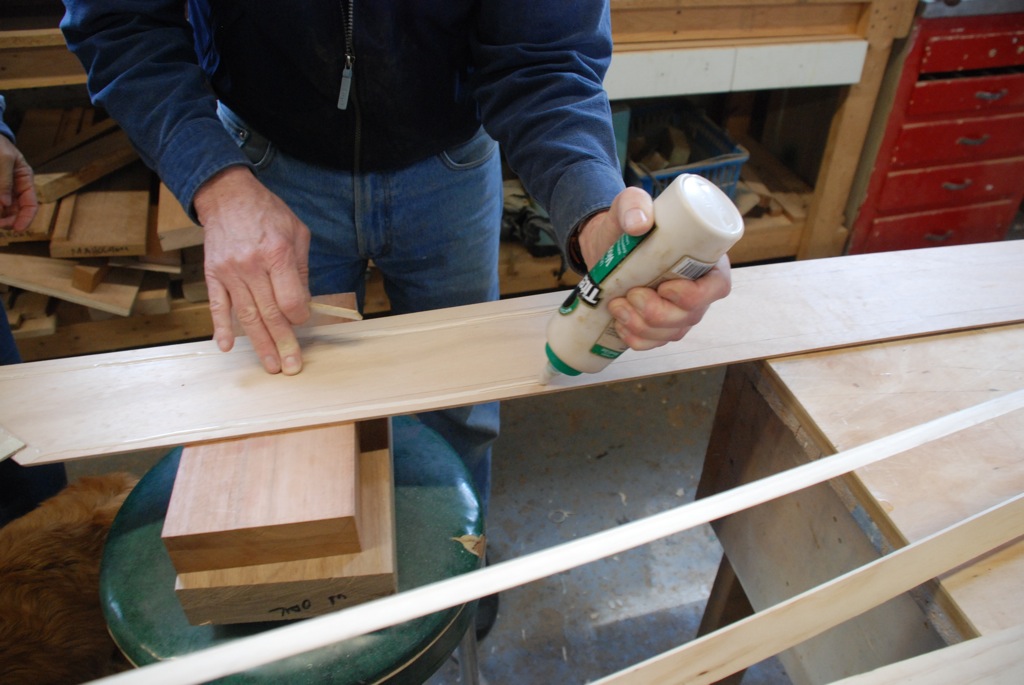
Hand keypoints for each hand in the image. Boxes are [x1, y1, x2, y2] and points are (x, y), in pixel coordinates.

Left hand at [0, 135, 37, 232]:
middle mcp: (14, 188)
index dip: (26, 218)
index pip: (31, 204)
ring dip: (0, 216)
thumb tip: (5, 204)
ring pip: (3, 209)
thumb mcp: (3, 159)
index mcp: (25, 180)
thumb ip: (4, 182)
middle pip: (16, 211)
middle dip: (8, 220)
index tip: (17, 229)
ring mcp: (2, 190)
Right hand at [194, 166, 310, 374]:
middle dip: (283, 343)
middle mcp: (251, 265)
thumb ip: (300, 269)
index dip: (299, 316)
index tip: (302, 322)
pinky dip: (221, 328)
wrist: (226, 195)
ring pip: (247, 316)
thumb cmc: (267, 212)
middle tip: (291, 366)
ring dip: (259, 344)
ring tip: (270, 365)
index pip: (290, 299)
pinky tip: (227, 346)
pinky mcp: (213, 274)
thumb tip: (303, 303)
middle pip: (269, 313)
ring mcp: (229, 272)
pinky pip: (218, 306)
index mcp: (277, 253)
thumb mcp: (297, 232)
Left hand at [577, 186, 731, 350]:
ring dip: (641, 325)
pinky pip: (654, 343)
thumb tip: (639, 223)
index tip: (665, 287)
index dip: (694, 296)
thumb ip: (634, 204)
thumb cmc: (627, 222)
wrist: (604, 243)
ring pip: (671, 333)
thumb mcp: (629, 204)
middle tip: (630, 294)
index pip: (718, 287)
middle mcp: (699, 290)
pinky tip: (621, 323)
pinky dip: (635, 338)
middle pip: (690, 316)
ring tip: (617, 304)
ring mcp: (680, 312)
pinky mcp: (660, 327)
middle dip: (657, 312)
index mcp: (707, 260)